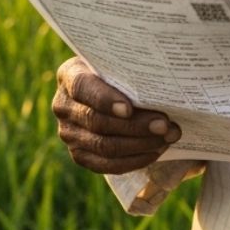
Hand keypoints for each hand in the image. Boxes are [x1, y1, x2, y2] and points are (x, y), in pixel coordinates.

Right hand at [51, 56, 180, 173]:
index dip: (105, 100)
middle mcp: (63, 106)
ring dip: (140, 145)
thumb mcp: (117, 65)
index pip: (83, 88)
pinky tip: (154, 152)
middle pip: (98, 122)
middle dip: (135, 126)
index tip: (129, 109)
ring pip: (104, 146)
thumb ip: (129, 74)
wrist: (106, 91)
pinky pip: (106, 165)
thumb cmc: (117, 73)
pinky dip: (133, 161)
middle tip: (164, 125)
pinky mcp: (79, 155)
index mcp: (69, 76)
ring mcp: (68, 133)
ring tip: (166, 138)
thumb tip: (160, 92)